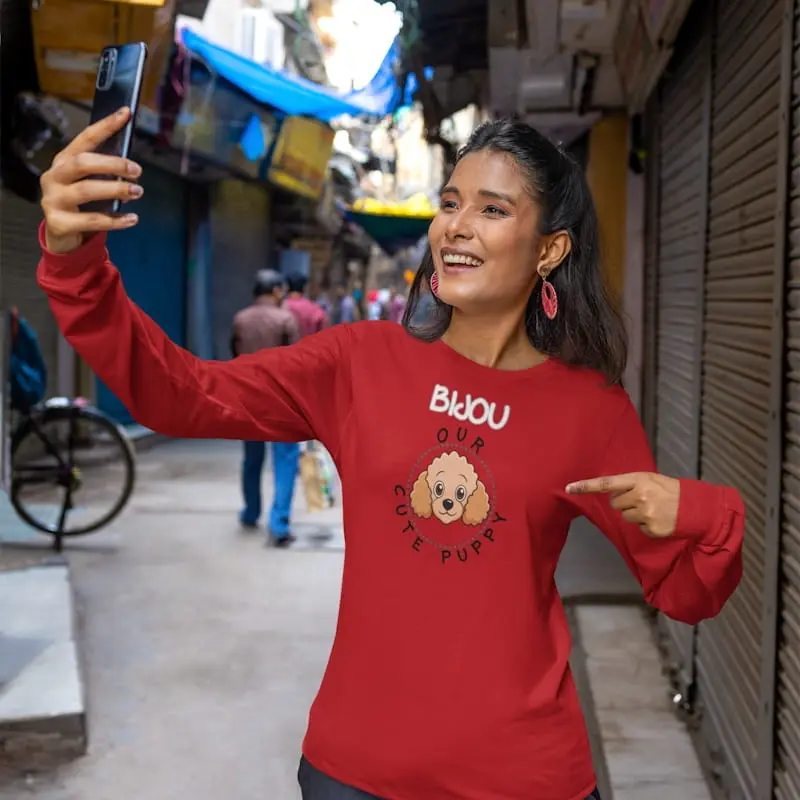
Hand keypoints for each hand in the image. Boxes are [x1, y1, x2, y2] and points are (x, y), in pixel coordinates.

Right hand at [41, 107, 142, 254]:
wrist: (63, 235)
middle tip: (137, 170)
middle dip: (112, 164)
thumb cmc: (81, 204)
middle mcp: (55, 176)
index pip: (85, 138)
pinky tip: (132, 219)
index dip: (105, 126)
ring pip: (86, 190)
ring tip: (138, 192)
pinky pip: (91, 220)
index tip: (125, 113)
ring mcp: (53, 200)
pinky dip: (115, 220)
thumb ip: (105, 174)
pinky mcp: (59, 223)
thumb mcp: (91, 183)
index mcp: (64, 161)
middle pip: (83, 163)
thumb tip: (132, 168)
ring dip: (116, 190)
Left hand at [566, 472, 679, 537]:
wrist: (693, 506)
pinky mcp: (651, 528)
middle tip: (642, 499)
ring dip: (635, 514)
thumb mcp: (649, 478)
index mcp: (638, 480)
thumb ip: (629, 483)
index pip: (606, 483)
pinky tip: (658, 519)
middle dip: (624, 502)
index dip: (586, 486)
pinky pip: (638, 528)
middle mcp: (640, 496)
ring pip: (625, 517)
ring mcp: (645, 513)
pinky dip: (646, 525)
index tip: (568, 488)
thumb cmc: (668, 489)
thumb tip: (609, 492)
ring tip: (652, 509)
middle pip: (615, 504)